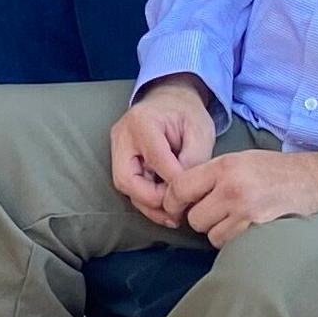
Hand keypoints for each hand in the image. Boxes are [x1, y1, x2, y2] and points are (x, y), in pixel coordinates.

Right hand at [108, 76, 221, 226]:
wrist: (171, 101)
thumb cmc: (187, 114)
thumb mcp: (200, 131)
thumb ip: (194, 159)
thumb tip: (185, 190)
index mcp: (142, 122)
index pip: (156, 159)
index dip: (174, 182)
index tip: (192, 195)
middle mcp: (122, 136)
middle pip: (127, 179)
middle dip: (152, 200)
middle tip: (177, 211)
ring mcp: (117, 149)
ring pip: (125, 186)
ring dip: (149, 205)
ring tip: (174, 215)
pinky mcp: (120, 160)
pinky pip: (130, 185)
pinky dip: (147, 200)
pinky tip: (166, 208)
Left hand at [165, 144, 317, 245]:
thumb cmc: (276, 171)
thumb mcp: (241, 160)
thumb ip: (210, 175)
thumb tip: (179, 195)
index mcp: (225, 167)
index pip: (180, 188)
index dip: (172, 201)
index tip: (175, 207)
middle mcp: (233, 189)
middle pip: (194, 218)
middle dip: (201, 218)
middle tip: (216, 212)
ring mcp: (248, 213)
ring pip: (212, 236)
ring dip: (219, 232)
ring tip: (237, 219)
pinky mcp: (261, 232)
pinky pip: (232, 246)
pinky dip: (235, 242)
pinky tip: (248, 228)